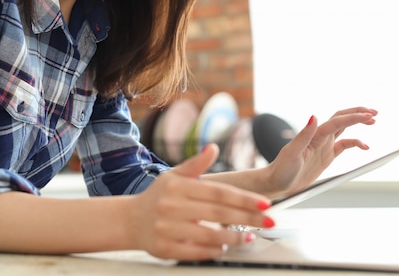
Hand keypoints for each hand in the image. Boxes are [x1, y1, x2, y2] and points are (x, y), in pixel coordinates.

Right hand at [129, 144, 271, 260]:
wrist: (130, 220)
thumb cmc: (158, 197)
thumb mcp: (174, 176)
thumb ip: (196, 164)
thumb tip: (213, 148)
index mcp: (178, 187)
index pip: (218, 192)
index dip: (243, 198)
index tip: (264, 203)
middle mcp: (172, 206)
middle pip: (218, 213)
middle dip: (247, 218)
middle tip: (268, 220)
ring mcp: (168, 228)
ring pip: (208, 235)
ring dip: (233, 237)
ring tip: (250, 237)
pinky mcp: (165, 248)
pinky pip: (195, 252)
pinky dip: (213, 250)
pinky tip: (224, 247)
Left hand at [265, 107, 376, 196]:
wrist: (276, 182)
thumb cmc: (281, 169)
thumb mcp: (292, 153)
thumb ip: (304, 135)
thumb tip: (314, 116)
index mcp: (313, 135)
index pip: (336, 122)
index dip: (353, 117)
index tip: (369, 116)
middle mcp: (319, 137)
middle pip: (341, 118)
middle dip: (357, 113)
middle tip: (374, 113)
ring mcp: (323, 145)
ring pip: (343, 128)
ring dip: (357, 122)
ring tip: (373, 121)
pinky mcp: (326, 156)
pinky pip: (344, 145)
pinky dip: (355, 143)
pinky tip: (365, 147)